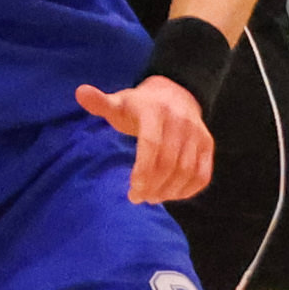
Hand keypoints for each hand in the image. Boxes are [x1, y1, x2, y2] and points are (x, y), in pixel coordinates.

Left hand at [77, 75, 218, 208]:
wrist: (175, 94)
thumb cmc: (138, 105)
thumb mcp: (118, 101)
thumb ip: (100, 102)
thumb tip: (80, 92)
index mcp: (155, 111)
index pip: (152, 144)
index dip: (143, 169)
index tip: (132, 189)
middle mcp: (180, 122)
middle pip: (170, 162)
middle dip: (154, 185)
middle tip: (138, 198)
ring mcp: (197, 134)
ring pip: (188, 170)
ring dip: (170, 190)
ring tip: (152, 198)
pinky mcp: (208, 144)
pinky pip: (203, 173)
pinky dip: (189, 189)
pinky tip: (172, 195)